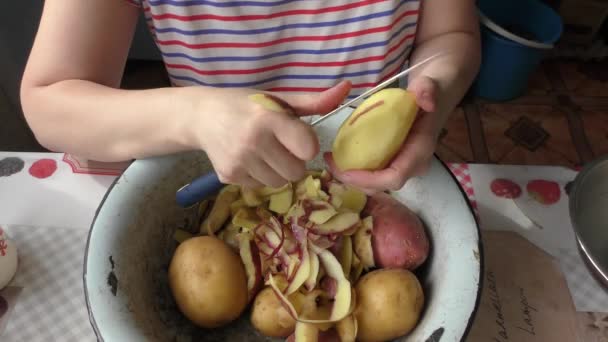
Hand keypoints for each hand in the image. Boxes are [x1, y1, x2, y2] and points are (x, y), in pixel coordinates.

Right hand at [194, 81, 350, 188]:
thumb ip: (313, 101)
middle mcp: (253, 142)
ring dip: (277, 170)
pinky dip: (258, 176)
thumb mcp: (277, 99)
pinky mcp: (228, 176)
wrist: (201, 116)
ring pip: (279, 183)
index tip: (296, 136)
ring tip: (263, 152)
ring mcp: (239, 162)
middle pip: (296, 172)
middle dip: (293, 161)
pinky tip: (247, 159)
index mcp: (268, 119)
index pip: (308, 148)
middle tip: (279, 145)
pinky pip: (259, 186)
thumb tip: (347, 88)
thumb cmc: (245, 105)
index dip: (307, 144)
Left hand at [324, 76, 440, 193]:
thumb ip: (427, 89)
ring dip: (352, 177)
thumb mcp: (429, 85)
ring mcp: (404, 165)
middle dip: (354, 181)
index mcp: (420, 150)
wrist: (435, 95)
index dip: (369, 180)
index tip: (345, 171)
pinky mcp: (395, 161)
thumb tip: (425, 100)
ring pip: (376, 183)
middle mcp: (414, 164)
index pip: (394, 177)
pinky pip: (374, 173)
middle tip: (329, 163)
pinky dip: (356, 170)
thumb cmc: (431, 91)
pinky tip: (339, 156)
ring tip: (330, 160)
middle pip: (381, 185)